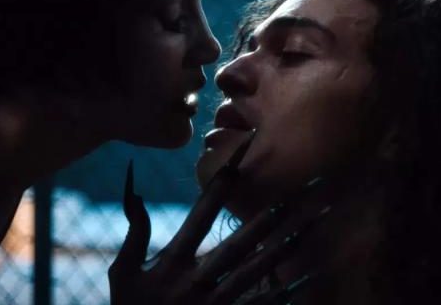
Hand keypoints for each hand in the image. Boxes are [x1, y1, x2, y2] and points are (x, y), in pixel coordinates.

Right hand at [108, 133, 326, 304]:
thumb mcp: (123, 273)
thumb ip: (134, 231)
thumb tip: (135, 185)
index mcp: (172, 260)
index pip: (204, 209)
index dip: (225, 177)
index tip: (246, 149)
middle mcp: (198, 280)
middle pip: (243, 240)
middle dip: (276, 213)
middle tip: (307, 189)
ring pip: (260, 270)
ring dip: (289, 245)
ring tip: (317, 223)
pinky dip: (287, 291)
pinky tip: (311, 274)